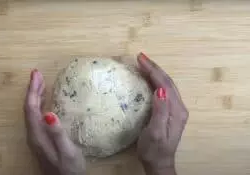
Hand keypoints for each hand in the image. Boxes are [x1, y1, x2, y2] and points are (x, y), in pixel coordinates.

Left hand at [24, 69, 85, 174]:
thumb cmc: (69, 168)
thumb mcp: (66, 151)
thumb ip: (57, 133)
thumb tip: (49, 113)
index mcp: (37, 135)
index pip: (30, 108)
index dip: (32, 90)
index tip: (36, 74)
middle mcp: (33, 134)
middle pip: (29, 108)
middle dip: (32, 89)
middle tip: (37, 73)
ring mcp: (36, 137)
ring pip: (32, 112)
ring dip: (35, 96)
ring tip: (41, 82)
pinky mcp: (41, 138)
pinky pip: (36, 116)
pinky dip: (39, 105)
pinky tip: (45, 102)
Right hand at [136, 53, 188, 174]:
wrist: (159, 162)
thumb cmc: (154, 149)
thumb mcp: (155, 132)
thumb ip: (160, 111)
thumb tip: (160, 90)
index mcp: (176, 110)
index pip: (165, 84)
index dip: (153, 70)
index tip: (140, 59)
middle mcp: (179, 107)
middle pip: (168, 81)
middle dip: (155, 67)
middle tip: (141, 57)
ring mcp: (176, 109)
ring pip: (167, 84)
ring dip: (156, 72)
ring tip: (144, 63)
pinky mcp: (170, 111)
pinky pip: (164, 90)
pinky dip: (156, 81)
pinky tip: (149, 78)